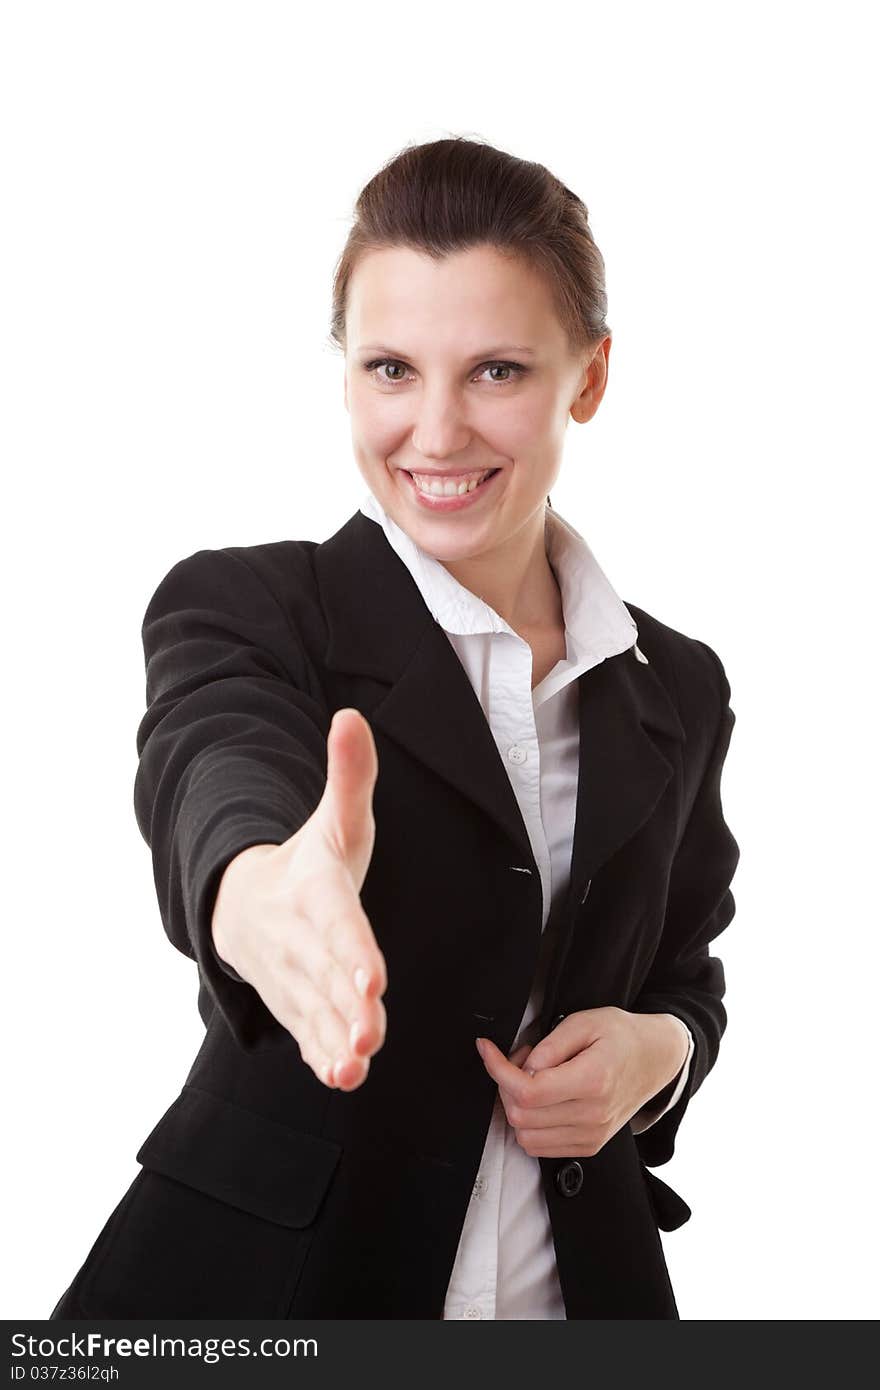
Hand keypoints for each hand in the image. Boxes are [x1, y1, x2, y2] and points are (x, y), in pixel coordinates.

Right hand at [211, 708, 386, 1091]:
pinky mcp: (294, 1004)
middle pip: (326, 978)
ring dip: (334, 1041)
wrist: (238, 900)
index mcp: (314, 892)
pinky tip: (341, 1079)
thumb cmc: (306, 861)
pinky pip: (304, 1033)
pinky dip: (320, 1056)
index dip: (353, 952)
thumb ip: (350, 775)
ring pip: (315, 1013)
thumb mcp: (332, 818)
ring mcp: (293, 977)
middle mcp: (300, 939)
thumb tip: (351, 715)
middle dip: (347, 1009)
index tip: (373, 979)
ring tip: (355, 1067)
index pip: (337, 925)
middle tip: (369, 1035)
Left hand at [475, 1007, 688, 1156]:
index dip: (498, 1070)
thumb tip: (523, 1067)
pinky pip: (541, 1147)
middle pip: (521, 1116)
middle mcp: (593, 1115)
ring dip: (516, 1107)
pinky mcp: (589, 1146)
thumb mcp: (586, 1022)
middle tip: (522, 1059)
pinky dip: (530, 1124)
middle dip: (506, 1084)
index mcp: (593, 1081)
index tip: (486, 1049)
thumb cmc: (623, 1036)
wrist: (656, 1059)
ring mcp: (592, 1136)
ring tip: (534, 1079)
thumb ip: (550, 1045)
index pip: (528, 1091)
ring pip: (526, 1136)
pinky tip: (542, 1100)